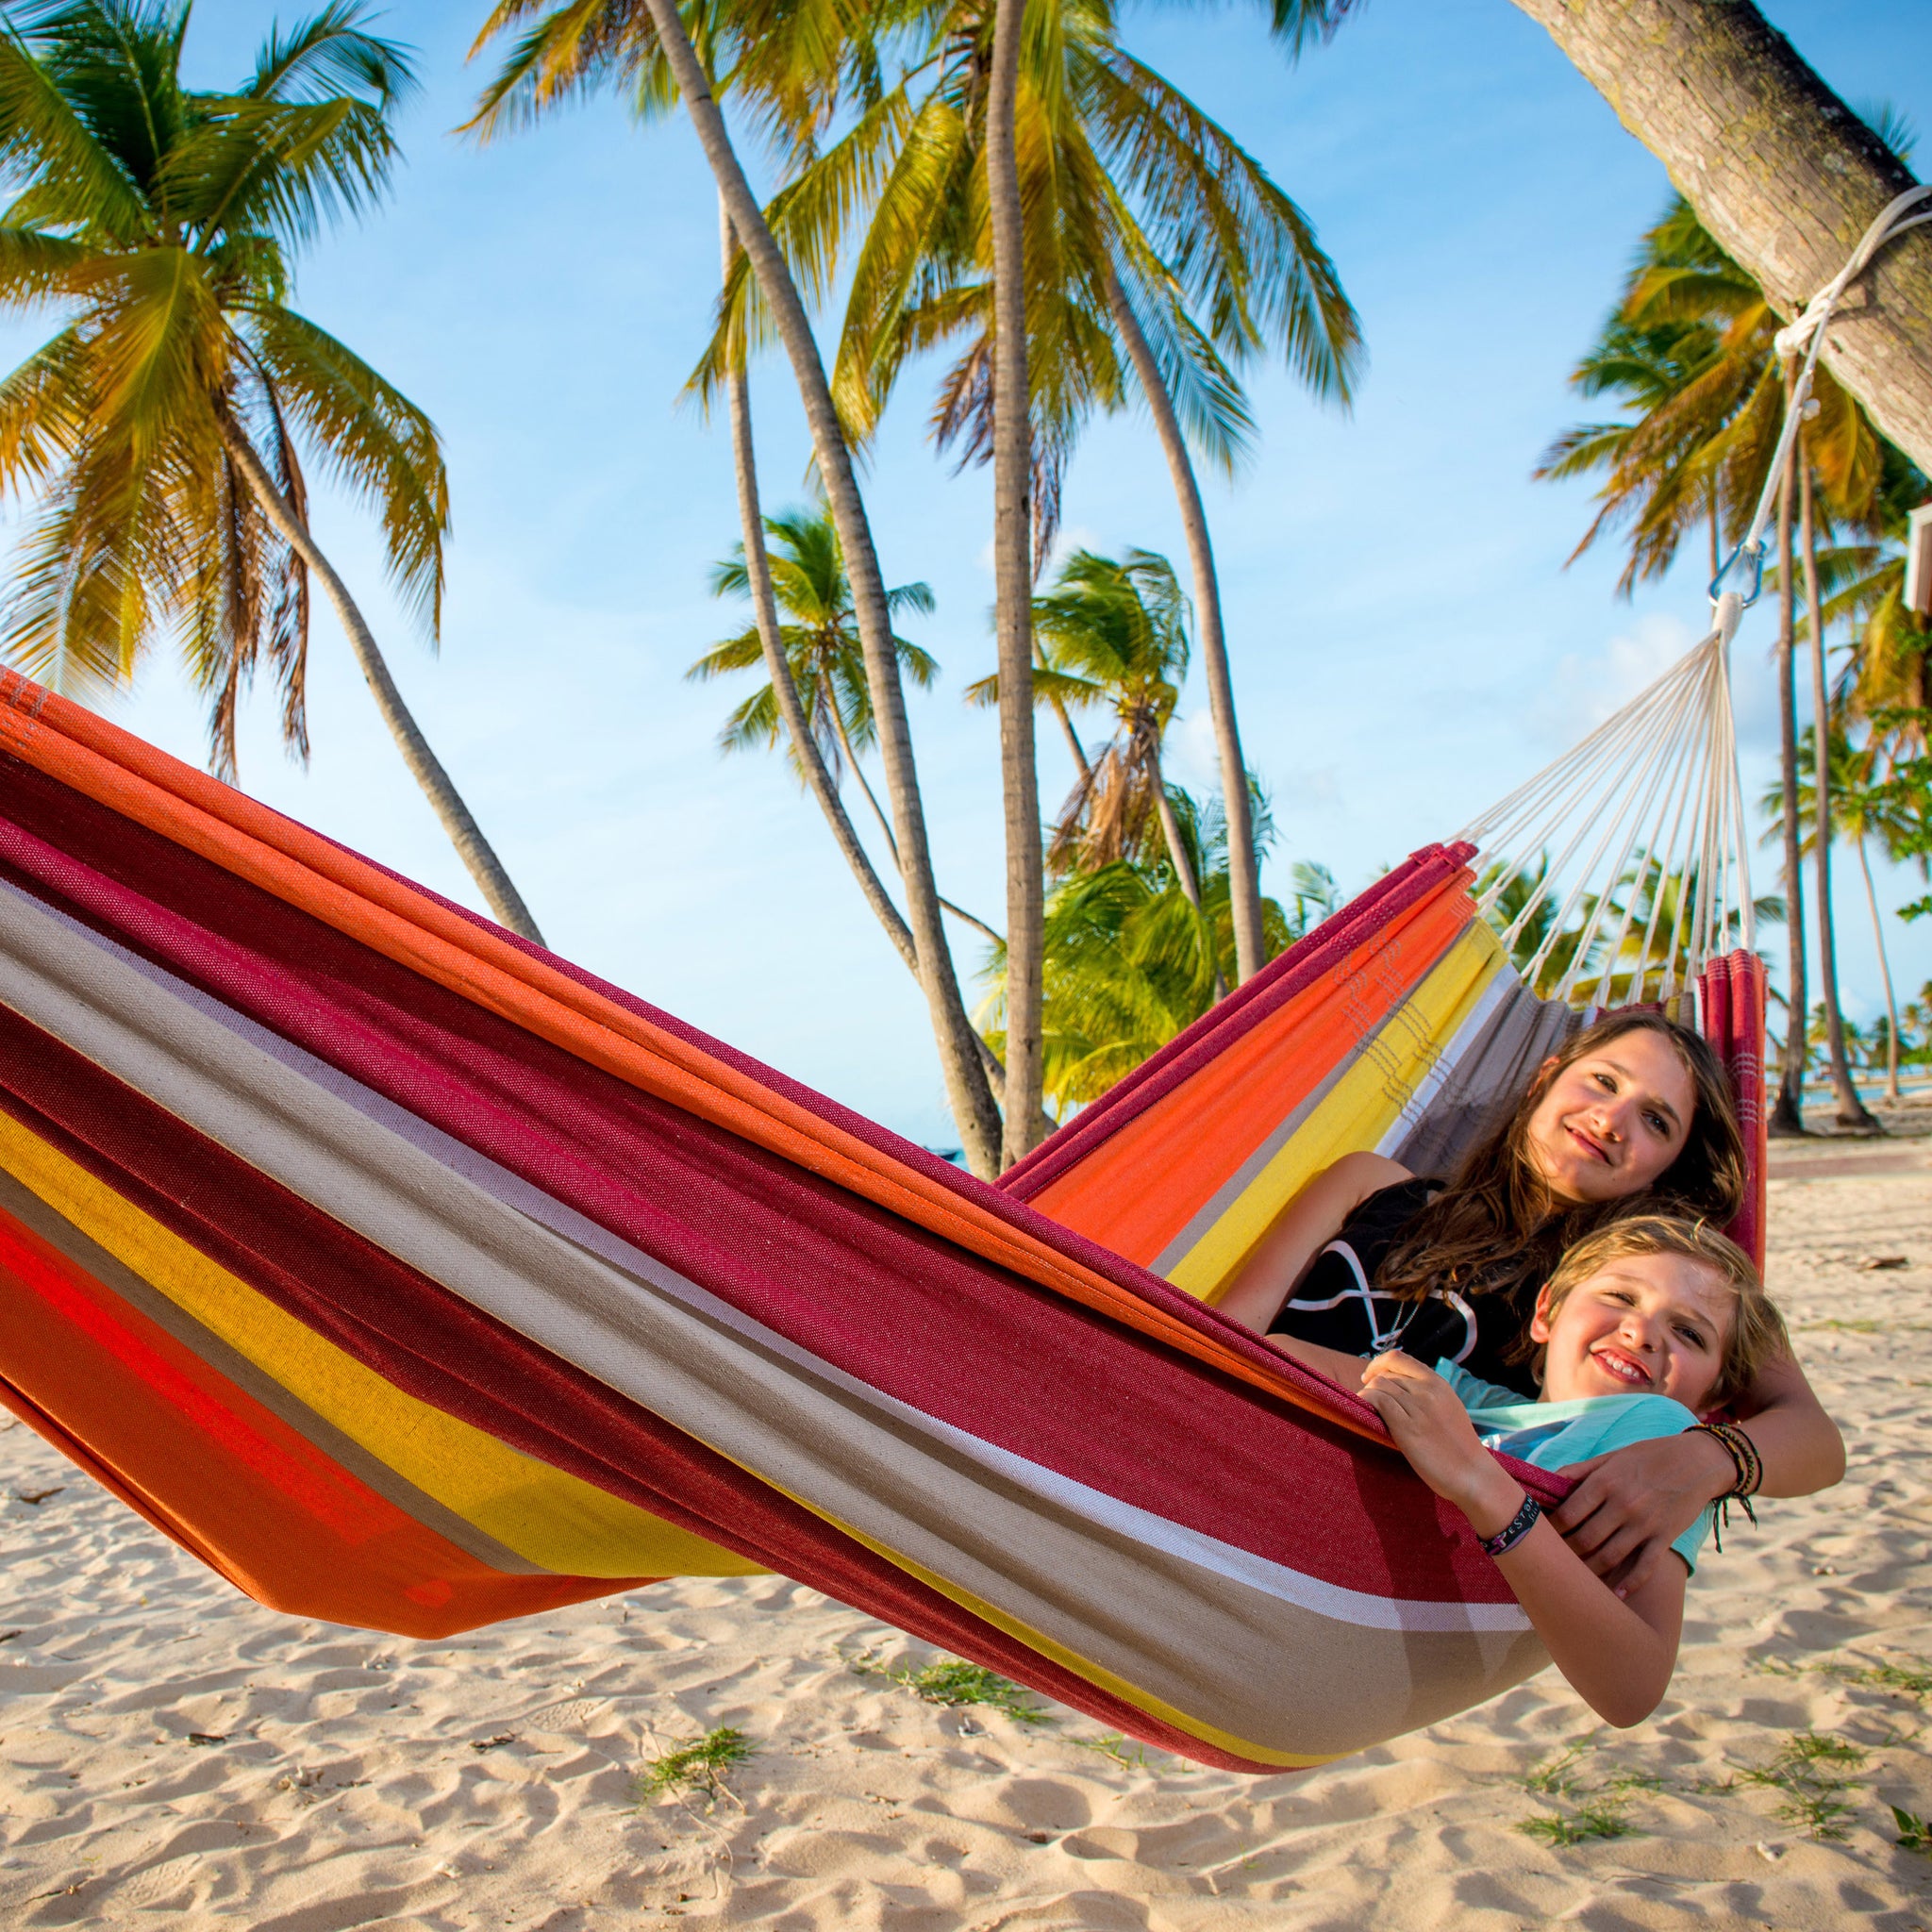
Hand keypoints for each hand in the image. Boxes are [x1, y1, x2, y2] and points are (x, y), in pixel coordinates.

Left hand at [1360, 1352, 1518, 1531]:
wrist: (1472, 1474)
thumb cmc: (1459, 1446)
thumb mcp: (1448, 1406)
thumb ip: (1428, 1393)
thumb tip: (1398, 1385)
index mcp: (1438, 1383)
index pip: (1398, 1358)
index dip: (1378, 1364)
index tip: (1371, 1377)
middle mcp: (1428, 1391)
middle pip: (1386, 1374)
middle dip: (1372, 1385)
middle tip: (1369, 1401)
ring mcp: (1417, 1407)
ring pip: (1378, 1386)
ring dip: (1367, 1396)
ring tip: (1369, 1411)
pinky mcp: (1407, 1427)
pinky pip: (1377, 1401)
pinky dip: (1367, 1402)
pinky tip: (1368, 1414)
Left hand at [1550, 1429, 1734, 1591]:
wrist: (1698, 1460)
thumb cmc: (1648, 1456)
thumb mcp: (1612, 1456)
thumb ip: (1580, 1471)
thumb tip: (1548, 1482)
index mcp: (1605, 1482)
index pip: (1568, 1514)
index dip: (1551, 1529)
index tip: (1541, 1537)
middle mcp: (1623, 1504)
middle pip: (1585, 1539)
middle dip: (1565, 1554)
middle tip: (1554, 1562)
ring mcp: (1645, 1524)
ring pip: (1609, 1557)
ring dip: (1590, 1571)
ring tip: (1576, 1581)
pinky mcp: (1665, 1537)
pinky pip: (1644, 1567)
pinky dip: (1629, 1584)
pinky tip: (1616, 1595)